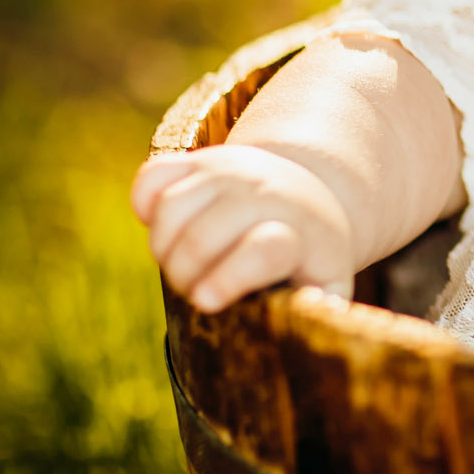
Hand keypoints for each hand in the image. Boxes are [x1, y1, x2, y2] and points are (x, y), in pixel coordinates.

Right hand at [130, 144, 357, 311]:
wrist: (309, 197)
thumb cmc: (312, 257)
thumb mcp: (329, 282)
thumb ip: (322, 308)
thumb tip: (307, 314)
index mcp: (303, 229)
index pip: (264, 248)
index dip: (230, 277)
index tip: (205, 302)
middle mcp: (266, 191)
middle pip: (201, 238)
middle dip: (186, 278)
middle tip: (197, 293)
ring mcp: (231, 169)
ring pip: (170, 210)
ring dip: (164, 250)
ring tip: (186, 266)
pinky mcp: (199, 159)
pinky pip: (151, 177)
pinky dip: (144, 204)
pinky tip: (163, 226)